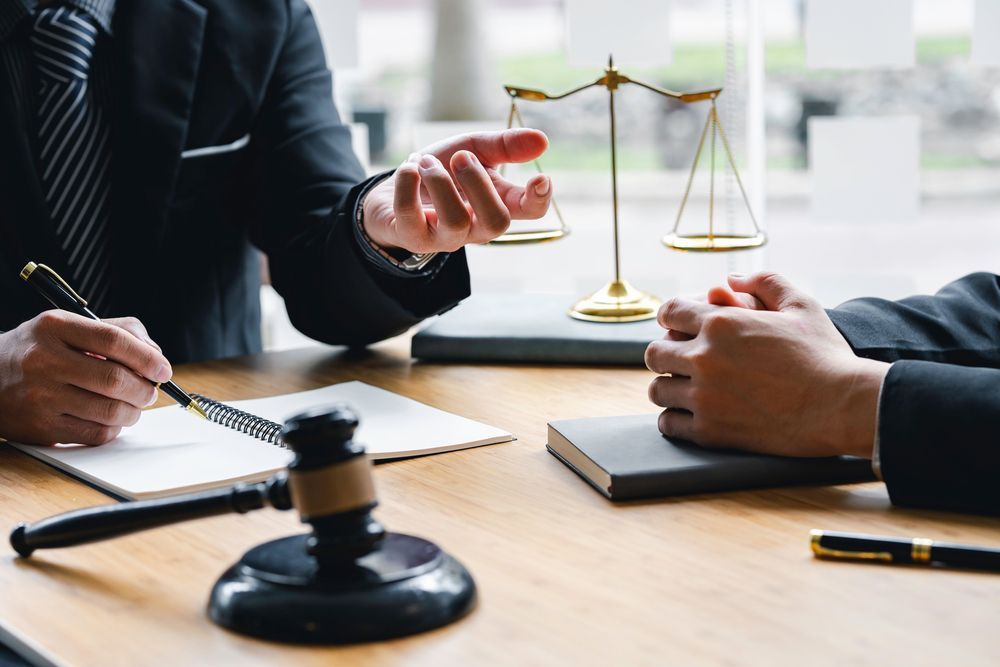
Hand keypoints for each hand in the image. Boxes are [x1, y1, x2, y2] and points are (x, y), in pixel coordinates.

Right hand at [0, 312, 171, 445]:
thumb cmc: (39, 349)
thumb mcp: (68, 326)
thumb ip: (116, 331)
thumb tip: (155, 354)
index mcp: (55, 328)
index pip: (113, 340)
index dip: (147, 357)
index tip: (163, 368)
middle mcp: (44, 360)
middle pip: (114, 379)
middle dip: (144, 389)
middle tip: (149, 390)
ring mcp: (40, 396)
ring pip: (109, 411)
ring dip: (133, 411)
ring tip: (132, 405)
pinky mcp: (40, 428)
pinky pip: (95, 434)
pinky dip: (113, 428)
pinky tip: (110, 419)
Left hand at [361, 128, 551, 252]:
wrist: (393, 189)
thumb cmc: (440, 171)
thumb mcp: (473, 149)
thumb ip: (504, 145)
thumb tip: (543, 141)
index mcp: (496, 203)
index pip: (529, 211)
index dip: (539, 200)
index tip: (541, 178)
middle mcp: (474, 227)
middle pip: (496, 222)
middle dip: (479, 183)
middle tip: (461, 157)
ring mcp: (444, 237)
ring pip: (454, 221)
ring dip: (440, 181)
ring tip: (425, 162)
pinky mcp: (412, 237)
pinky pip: (411, 216)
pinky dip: (408, 184)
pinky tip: (409, 170)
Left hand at [645, 272, 888, 457]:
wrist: (842, 406)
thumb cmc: (825, 354)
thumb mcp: (801, 305)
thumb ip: (764, 282)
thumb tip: (732, 277)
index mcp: (720, 323)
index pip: (669, 313)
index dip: (671, 318)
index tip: (676, 328)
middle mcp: (704, 358)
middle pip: (654, 353)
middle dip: (665, 354)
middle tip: (680, 361)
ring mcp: (704, 397)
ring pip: (658, 390)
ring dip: (669, 387)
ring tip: (685, 389)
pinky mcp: (710, 431)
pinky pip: (668, 424)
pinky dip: (675, 419)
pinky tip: (691, 415)